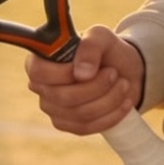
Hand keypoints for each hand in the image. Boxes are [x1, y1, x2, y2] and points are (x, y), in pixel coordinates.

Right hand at [24, 24, 143, 136]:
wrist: (124, 71)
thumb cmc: (106, 50)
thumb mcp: (101, 37)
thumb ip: (90, 46)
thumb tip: (81, 74)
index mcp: (40, 60)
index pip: (39, 73)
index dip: (65, 73)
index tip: (94, 68)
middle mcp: (41, 86)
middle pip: (64, 97)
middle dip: (97, 86)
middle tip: (114, 73)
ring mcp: (52, 108)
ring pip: (80, 113)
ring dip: (109, 99)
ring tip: (123, 83)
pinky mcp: (67, 125)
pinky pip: (87, 127)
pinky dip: (111, 115)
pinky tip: (124, 102)